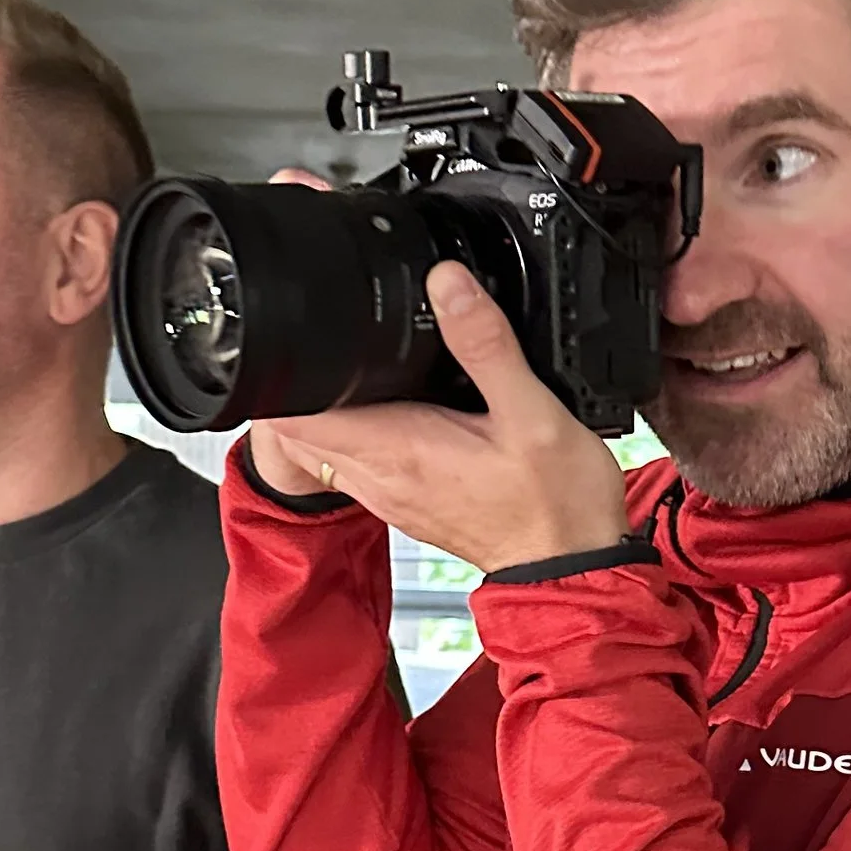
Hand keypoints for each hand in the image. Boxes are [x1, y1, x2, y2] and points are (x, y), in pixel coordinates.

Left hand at [260, 264, 630, 571]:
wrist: (570, 566)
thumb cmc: (556, 504)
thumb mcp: (534, 413)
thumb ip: (485, 344)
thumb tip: (448, 284)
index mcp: (398, 449)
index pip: (294, 415)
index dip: (281, 372)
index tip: (294, 335)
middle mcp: (380, 477)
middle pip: (295, 426)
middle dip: (298, 380)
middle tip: (323, 339)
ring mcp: (387, 492)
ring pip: (320, 444)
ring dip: (323, 405)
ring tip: (350, 367)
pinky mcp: (403, 500)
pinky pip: (353, 459)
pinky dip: (352, 428)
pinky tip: (389, 405)